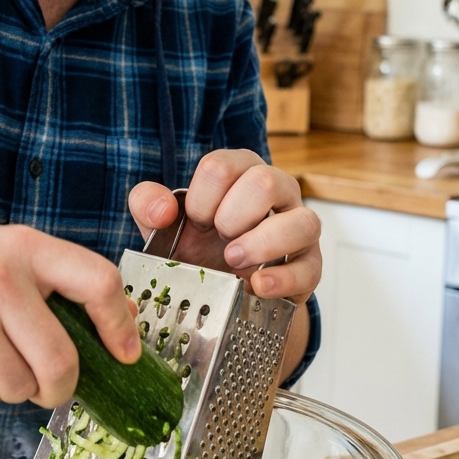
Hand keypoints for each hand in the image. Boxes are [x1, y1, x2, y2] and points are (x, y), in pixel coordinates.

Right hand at [0, 224, 140, 411]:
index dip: (120, 326)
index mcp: (23, 246)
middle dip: (59, 385)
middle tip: (45, 383)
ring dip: (11, 388)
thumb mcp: (2, 255)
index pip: (98, 282)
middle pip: (63, 362)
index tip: (125, 354)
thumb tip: (122, 324)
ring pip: (23, 389)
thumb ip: (57, 283)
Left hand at [128, 149, 321, 303]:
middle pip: (265, 182)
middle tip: (218, 240)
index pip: (222, 166)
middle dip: (232, 216)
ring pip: (303, 220)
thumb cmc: (197, 246)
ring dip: (262, 243)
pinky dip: (281, 279)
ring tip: (234, 261)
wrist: (221, 291)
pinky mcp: (310, 265)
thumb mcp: (164, 225)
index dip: (201, 200)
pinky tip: (256, 287)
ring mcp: (299, 227)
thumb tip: (163, 210)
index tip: (195, 223)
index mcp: (240, 171)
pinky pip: (309, 268)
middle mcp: (277, 190)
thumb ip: (148, 204)